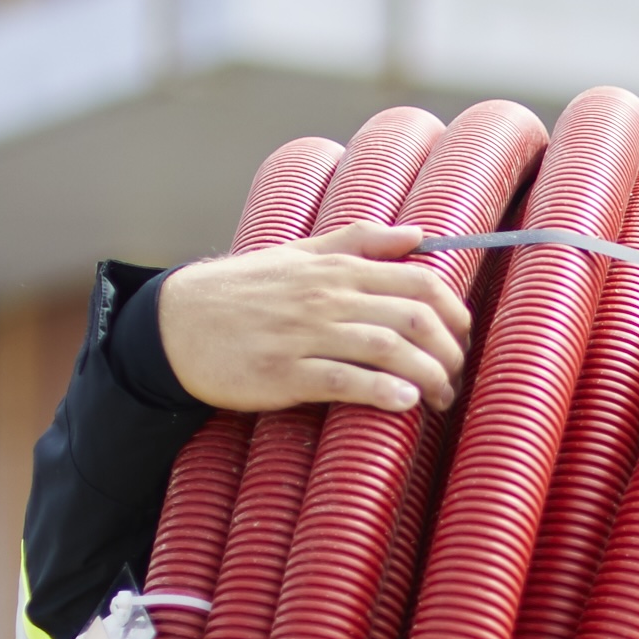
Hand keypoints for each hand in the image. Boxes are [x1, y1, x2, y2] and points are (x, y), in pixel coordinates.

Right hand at [156, 223, 471, 414]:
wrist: (177, 322)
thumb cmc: (244, 291)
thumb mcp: (300, 254)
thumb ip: (361, 242)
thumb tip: (420, 235)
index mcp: (336, 268)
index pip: (420, 280)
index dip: (455, 312)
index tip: (461, 338)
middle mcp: (327, 296)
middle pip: (415, 317)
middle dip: (450, 352)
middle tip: (456, 376)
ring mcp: (305, 334)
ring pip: (388, 348)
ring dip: (428, 377)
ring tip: (441, 397)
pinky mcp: (284, 371)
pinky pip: (344, 380)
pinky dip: (382, 391)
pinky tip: (405, 403)